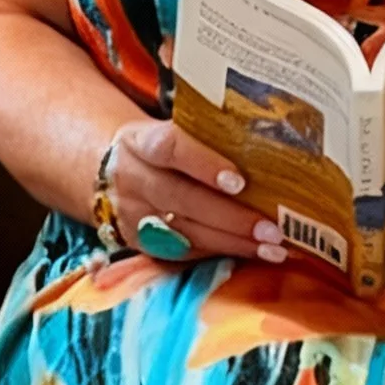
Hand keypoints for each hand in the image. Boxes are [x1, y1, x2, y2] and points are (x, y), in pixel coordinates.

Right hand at [104, 119, 286, 265]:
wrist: (112, 174)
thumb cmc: (162, 149)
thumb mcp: (170, 131)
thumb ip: (206, 137)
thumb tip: (270, 148)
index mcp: (140, 141)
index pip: (170, 148)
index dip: (204, 164)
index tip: (240, 181)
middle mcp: (132, 178)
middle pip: (182, 199)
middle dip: (231, 217)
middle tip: (272, 229)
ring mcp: (134, 215)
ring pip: (186, 232)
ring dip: (233, 242)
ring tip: (272, 248)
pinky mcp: (140, 243)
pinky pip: (184, 251)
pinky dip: (222, 252)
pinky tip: (253, 253)